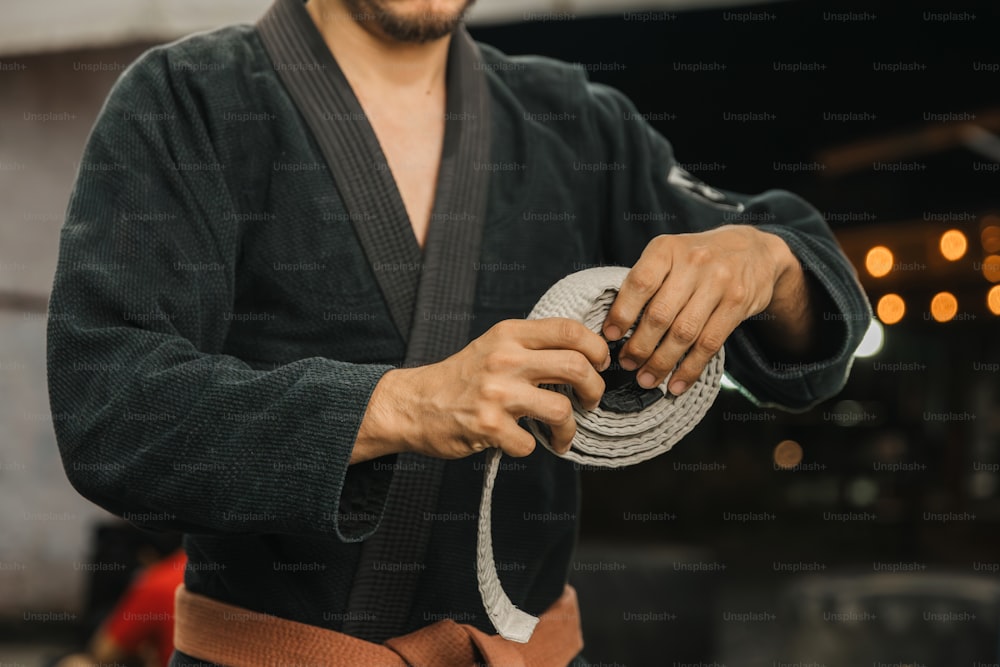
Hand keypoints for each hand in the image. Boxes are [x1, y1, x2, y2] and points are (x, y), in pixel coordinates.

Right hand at [353, 318, 609, 462]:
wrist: (412, 404)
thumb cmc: (460, 378)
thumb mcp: (494, 346)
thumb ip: (531, 346)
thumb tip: (584, 357)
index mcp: (509, 334)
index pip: (570, 329)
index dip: (597, 348)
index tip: (600, 365)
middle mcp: (505, 359)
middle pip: (577, 367)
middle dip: (595, 390)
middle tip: (591, 402)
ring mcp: (496, 393)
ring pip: (562, 409)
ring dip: (569, 430)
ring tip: (562, 436)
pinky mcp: (487, 426)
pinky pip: (529, 444)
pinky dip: (529, 448)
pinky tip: (518, 443)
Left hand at [603, 225, 798, 394]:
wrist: (754, 250)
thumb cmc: (698, 257)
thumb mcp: (670, 254)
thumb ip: (647, 281)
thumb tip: (615, 325)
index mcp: (667, 249)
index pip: (640, 283)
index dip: (622, 313)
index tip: (610, 337)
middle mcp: (694, 263)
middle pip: (660, 314)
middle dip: (640, 346)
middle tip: (627, 364)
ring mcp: (719, 283)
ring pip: (684, 333)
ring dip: (662, 363)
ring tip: (646, 380)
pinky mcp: (738, 304)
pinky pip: (709, 344)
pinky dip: (690, 369)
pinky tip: (676, 384)